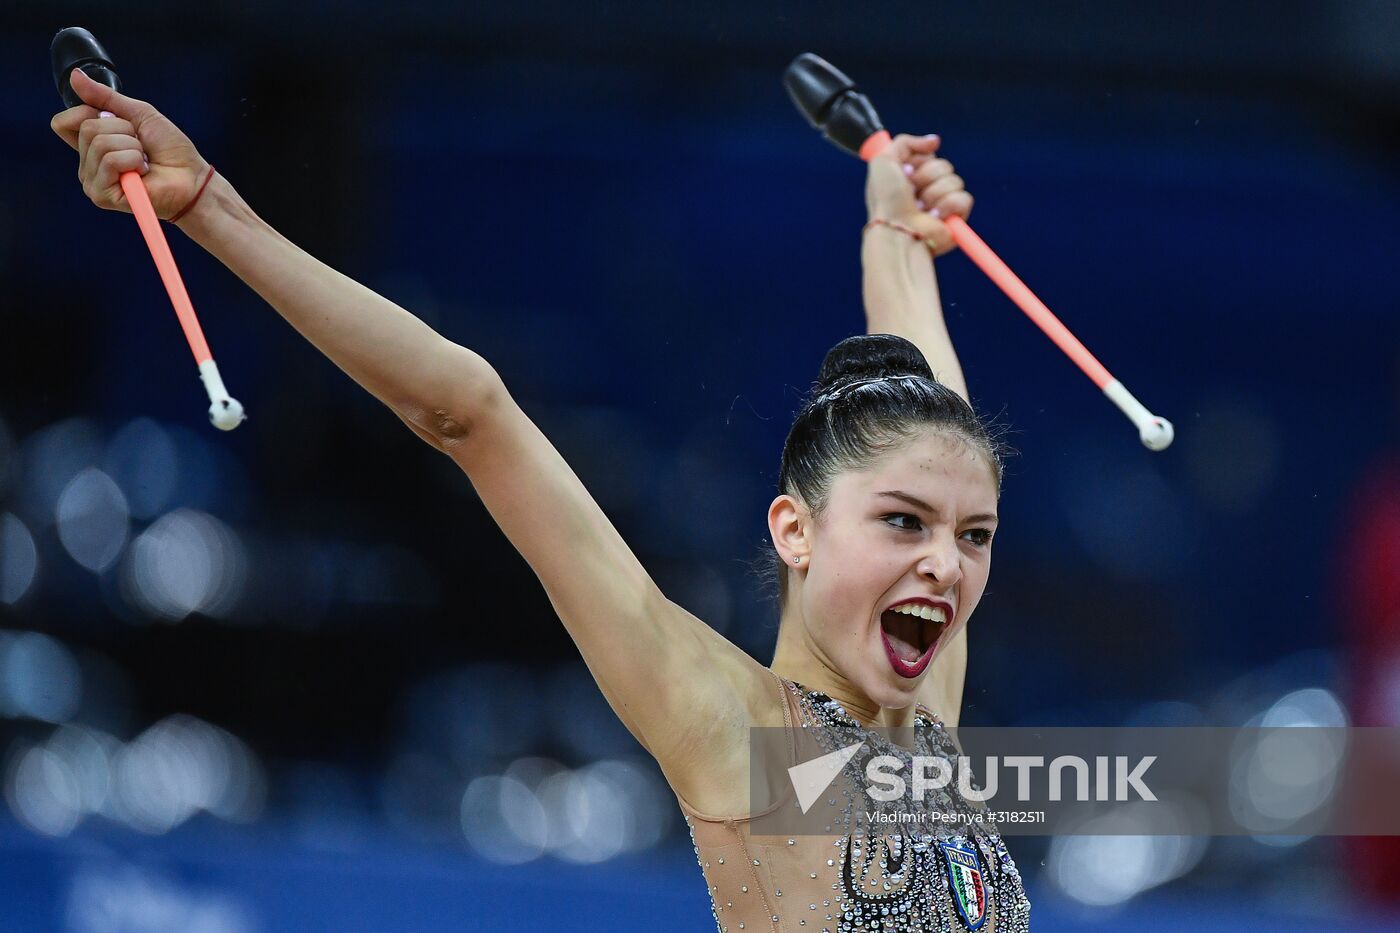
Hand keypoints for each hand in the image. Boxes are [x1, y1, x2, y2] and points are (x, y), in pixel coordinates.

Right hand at [50, 67, 210, 221]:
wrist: (191, 175)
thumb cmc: (169, 148)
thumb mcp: (137, 113)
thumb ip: (105, 97)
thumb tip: (75, 76)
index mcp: (89, 145)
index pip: (63, 122)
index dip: (87, 113)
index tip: (118, 120)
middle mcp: (86, 164)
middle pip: (87, 129)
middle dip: (123, 130)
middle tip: (141, 145)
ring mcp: (93, 182)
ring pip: (101, 144)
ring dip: (132, 146)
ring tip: (143, 160)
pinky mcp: (103, 196)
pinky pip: (111, 161)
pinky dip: (134, 160)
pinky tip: (143, 172)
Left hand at [864, 133, 973, 256]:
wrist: (896, 228)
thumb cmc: (886, 199)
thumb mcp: (883, 161)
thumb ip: (905, 142)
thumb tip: (934, 142)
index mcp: (911, 178)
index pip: (930, 157)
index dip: (919, 161)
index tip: (905, 171)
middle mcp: (927, 191)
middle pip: (943, 165)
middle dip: (926, 176)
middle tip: (910, 191)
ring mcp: (942, 205)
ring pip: (954, 181)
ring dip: (934, 193)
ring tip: (920, 208)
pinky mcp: (955, 218)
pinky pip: (965, 199)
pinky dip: (948, 206)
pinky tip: (934, 216)